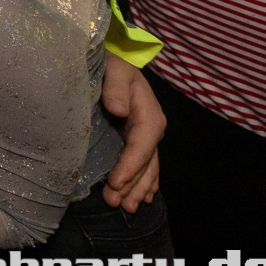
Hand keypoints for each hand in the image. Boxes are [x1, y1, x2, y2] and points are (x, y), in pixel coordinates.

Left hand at [100, 53, 164, 211]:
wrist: (116, 58)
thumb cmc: (113, 62)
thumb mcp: (115, 69)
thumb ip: (116, 88)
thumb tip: (119, 110)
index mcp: (149, 116)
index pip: (141, 147)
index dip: (129, 167)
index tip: (115, 183)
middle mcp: (151, 129)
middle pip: (145, 164)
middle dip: (133, 186)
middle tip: (117, 204)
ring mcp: (145, 135)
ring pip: (147, 168)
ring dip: (138, 188)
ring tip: (126, 207)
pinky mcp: (136, 136)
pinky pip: (145, 163)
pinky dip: (145, 180)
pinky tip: (144, 196)